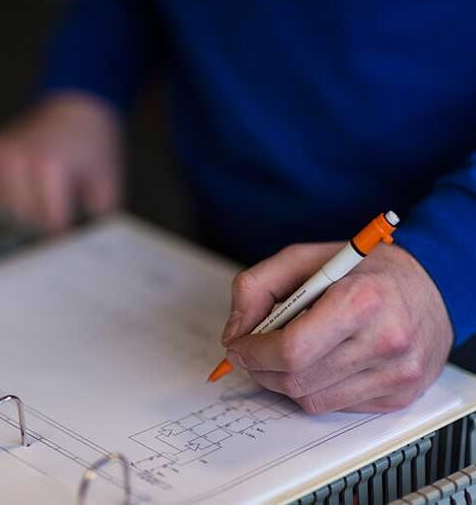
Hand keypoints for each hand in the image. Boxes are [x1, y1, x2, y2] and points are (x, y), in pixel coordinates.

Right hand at [0, 92, 122, 231]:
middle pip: (21, 222)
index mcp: (50, 167)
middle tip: (56, 221)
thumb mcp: (107, 189)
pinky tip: (21, 188)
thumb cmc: (93, 149)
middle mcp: (17, 160)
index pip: (48, 226)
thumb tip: (82, 255)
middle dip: (39, 229)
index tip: (67, 242)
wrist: (78, 111)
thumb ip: (95, 224)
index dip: (61, 239)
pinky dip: (0, 200)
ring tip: (41, 197)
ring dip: (18, 215)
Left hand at [221, 242, 452, 413]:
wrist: (430, 285)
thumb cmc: (364, 270)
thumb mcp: (304, 258)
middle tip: (252, 352)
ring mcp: (396, 374)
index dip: (253, 352)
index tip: (238, 345)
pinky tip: (320, 362)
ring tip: (284, 354)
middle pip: (297, 379)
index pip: (292, 349)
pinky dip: (314, 388)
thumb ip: (257, 286)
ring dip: (283, 381)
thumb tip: (234, 332)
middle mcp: (385, 341)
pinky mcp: (399, 396)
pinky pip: (335, 406)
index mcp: (362, 301)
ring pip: (311, 400)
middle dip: (261, 369)